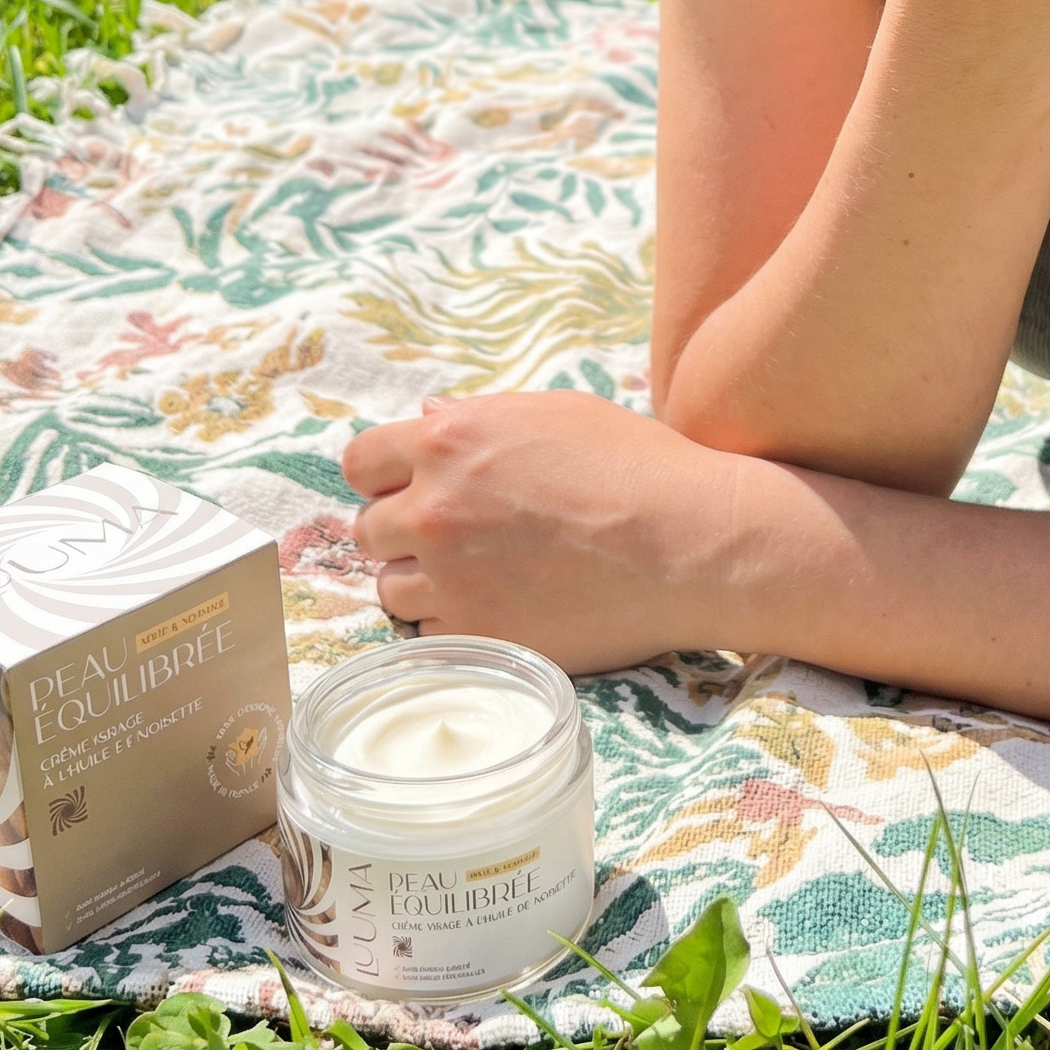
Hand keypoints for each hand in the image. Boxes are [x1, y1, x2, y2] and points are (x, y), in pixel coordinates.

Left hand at [342, 393, 740, 671]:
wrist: (689, 543)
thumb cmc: (632, 465)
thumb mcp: (552, 413)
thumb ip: (476, 416)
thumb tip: (425, 416)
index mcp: (448, 441)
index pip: (360, 462)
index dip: (383, 476)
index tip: (409, 487)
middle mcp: (435, 509)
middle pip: (370, 530)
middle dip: (403, 531)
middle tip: (456, 535)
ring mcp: (452, 578)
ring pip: (391, 588)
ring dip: (423, 581)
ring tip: (483, 574)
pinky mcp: (477, 636)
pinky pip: (428, 634)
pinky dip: (453, 624)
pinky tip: (502, 605)